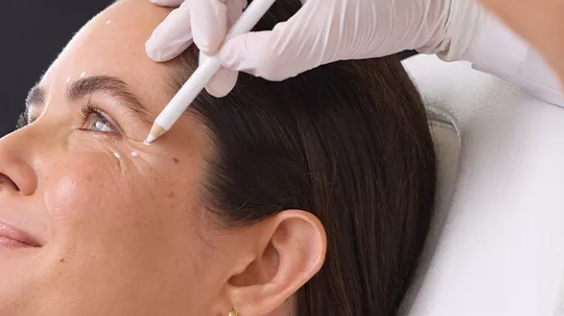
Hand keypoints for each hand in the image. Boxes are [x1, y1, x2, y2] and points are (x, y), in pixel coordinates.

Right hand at [146, 0, 484, 95]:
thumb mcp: (332, 31)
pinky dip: (232, 13)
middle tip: (162, 47)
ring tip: (173, 36)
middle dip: (192, 16)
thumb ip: (276, 50)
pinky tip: (214, 31)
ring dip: (207, 16)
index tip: (212, 51)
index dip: (207, 11)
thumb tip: (234, 62)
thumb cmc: (401, 3)